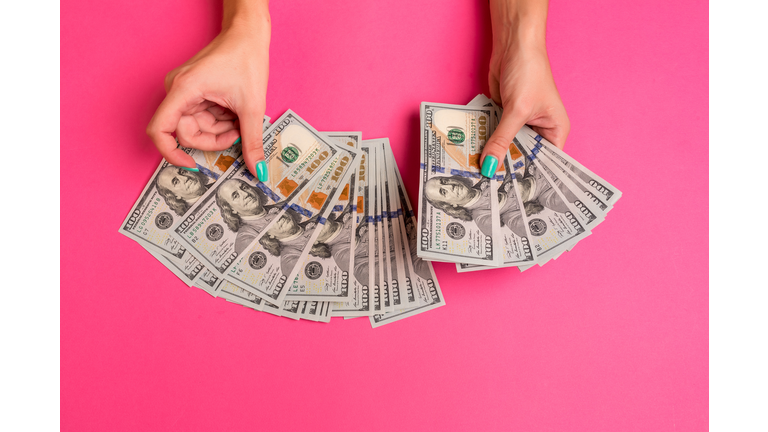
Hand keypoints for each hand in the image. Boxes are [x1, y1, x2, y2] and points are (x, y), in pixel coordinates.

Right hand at [146, 4, 269, 178]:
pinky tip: (233, 111)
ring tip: (239, 117)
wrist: (248, 33)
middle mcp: (178, 90)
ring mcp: (184, 91)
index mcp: (184, 90)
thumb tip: (258, 172)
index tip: (192, 166)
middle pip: (185, 133)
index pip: (160, 130)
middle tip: (237, 134)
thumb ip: (253, 141)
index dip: (171, 154)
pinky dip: (219, 121)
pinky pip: (201, 117)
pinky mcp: (193, 92)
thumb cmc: (246, 58)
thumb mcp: (253, 107)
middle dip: (213, 139)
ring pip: (196, 127)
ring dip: (219, 130)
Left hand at [481, 0, 568, 177]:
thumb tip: (488, 167)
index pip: (544, 164)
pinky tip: (471, 157)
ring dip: (492, 157)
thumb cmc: (529, 71)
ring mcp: (519, 124)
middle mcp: (539, 131)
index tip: (513, 198)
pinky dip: (483, 143)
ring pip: (504, 148)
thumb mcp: (516, 110)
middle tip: (489, 192)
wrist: (513, 44)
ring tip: (477, 178)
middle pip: (521, 158)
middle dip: (506, 170)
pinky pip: (492, 135)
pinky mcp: (503, 117)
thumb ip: (501, 140)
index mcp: (554, 132)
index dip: (530, 180)